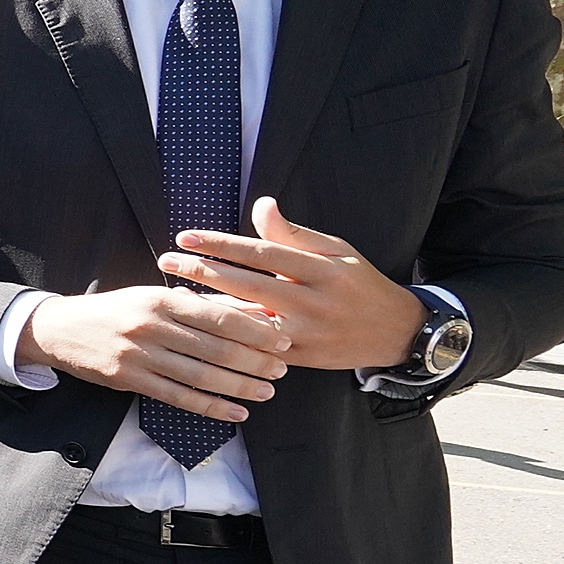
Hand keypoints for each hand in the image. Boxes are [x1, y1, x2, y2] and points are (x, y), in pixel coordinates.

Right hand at [22, 285, 291, 423]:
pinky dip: (211, 407)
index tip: (284, 339)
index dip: (256, 330)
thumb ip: (201, 304)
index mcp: (162, 300)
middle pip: (216, 348)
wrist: (61, 328)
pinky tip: (235, 412)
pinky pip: (178, 397)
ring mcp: (139, 355)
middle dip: (255, 361)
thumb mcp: (155, 296)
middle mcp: (151, 327)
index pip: (220, 316)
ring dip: (239, 387)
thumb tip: (252, 310)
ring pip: (201, 376)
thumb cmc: (117, 310)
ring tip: (267, 392)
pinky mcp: (129, 380)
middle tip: (282, 370)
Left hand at [159, 198, 426, 370]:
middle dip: (203, 271)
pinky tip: (202, 324)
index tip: (185, 237)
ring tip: (174, 290)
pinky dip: (227, 335)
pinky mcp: (301, 359)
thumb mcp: (336, 251)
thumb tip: (261, 204)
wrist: (396, 332)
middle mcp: (314, 302)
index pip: (262, 252)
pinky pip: (256, 347)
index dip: (221, 244)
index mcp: (323, 269)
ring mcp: (307, 334)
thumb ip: (293, 233)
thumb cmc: (357, 283)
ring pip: (248, 319)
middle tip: (166, 260)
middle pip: (248, 284)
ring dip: (207, 305)